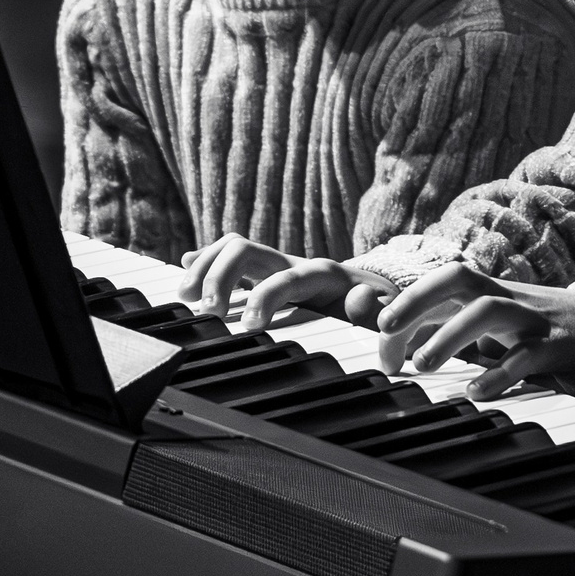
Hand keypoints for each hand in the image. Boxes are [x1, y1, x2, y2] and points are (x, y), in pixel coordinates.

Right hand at [197, 239, 399, 329]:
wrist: (385, 294)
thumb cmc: (385, 310)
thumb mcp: (389, 313)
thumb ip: (376, 309)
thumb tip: (359, 300)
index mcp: (324, 275)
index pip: (286, 277)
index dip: (265, 297)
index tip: (249, 326)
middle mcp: (295, 262)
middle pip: (246, 250)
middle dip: (220, 277)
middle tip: (207, 313)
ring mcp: (277, 265)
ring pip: (233, 249)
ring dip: (205, 268)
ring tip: (186, 298)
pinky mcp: (266, 273)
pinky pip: (230, 258)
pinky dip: (206, 262)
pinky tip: (185, 269)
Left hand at [374, 265, 574, 398]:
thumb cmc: (528, 327)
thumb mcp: (486, 320)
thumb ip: (443, 325)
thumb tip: (393, 344)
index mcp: (485, 290)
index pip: (438, 283)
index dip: (405, 304)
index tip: (382, 336)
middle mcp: (504, 296)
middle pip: (458, 280)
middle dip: (418, 299)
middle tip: (385, 328)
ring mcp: (530, 318)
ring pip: (488, 311)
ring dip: (450, 335)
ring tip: (423, 365)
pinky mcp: (554, 345)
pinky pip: (525, 355)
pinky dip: (498, 372)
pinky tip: (475, 391)